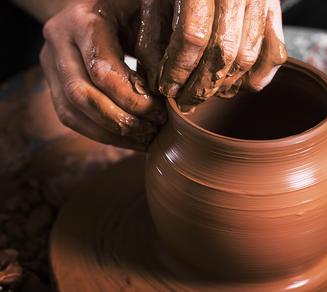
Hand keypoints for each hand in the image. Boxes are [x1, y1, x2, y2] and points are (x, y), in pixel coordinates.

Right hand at [40, 0, 165, 150]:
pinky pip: (70, 116)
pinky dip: (100, 133)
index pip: (103, 71)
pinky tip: (127, 139)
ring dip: (110, 133)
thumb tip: (169, 97)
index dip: (132, 99)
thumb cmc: (133, 10)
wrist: (103, 5)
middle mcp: (58, 39)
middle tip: (152, 131)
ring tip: (143, 140)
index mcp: (82, 19)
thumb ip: (153, 52)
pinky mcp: (53, 80)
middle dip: (121, 121)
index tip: (160, 113)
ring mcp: (50, 61)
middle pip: (81, 95)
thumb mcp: (146, 18)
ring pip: (71, 111)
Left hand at [136, 0, 286, 111]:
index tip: (169, 88)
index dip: (179, 69)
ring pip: (247, 58)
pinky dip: (254, 79)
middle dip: (202, 86)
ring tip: (206, 93)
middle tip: (186, 102)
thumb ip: (153, 41)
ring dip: (225, 85)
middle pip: (223, 52)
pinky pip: (273, 57)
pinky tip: (233, 84)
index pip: (193, 36)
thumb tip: (159, 85)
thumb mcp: (157, 4)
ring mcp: (260, 2)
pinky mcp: (275, 13)